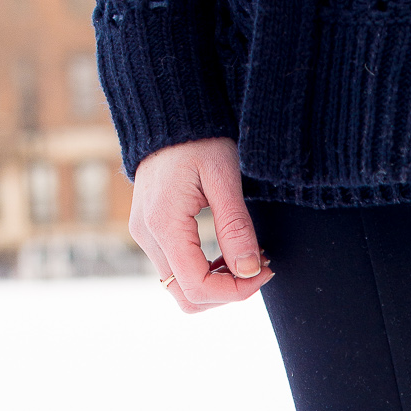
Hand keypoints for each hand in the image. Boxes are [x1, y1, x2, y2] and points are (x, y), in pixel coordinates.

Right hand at [130, 137, 272, 311]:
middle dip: (228, 293)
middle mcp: (148, 237)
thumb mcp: (224, 176)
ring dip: (218, 284)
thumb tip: (250, 270)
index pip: (198, 287)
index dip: (237, 291)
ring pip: (182, 289)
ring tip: (246, 257)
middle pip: (188, 298)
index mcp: (164, 224)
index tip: (264, 271)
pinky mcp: (151, 233)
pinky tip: (228, 253)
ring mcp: (145, 237)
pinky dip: (206, 272)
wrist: (167, 113)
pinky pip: (178, 271)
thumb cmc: (198, 137)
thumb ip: (236, 226)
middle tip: (258, 267)